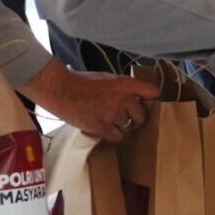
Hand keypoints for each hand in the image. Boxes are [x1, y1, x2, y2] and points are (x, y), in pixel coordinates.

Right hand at [25, 65, 162, 142]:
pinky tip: (105, 129)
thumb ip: (122, 86)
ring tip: (110, 122)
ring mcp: (113, 114)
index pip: (152, 92)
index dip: (152, 99)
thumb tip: (134, 95)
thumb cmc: (81, 81)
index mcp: (125, 84)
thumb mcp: (106, 77)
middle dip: (137, 118)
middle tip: (129, 118)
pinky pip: (118, 137)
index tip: (149, 103)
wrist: (61, 89)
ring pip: (129, 128)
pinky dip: (113, 135)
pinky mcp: (102, 128)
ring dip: (122, 127)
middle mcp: (123, 99)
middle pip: (143, 115)